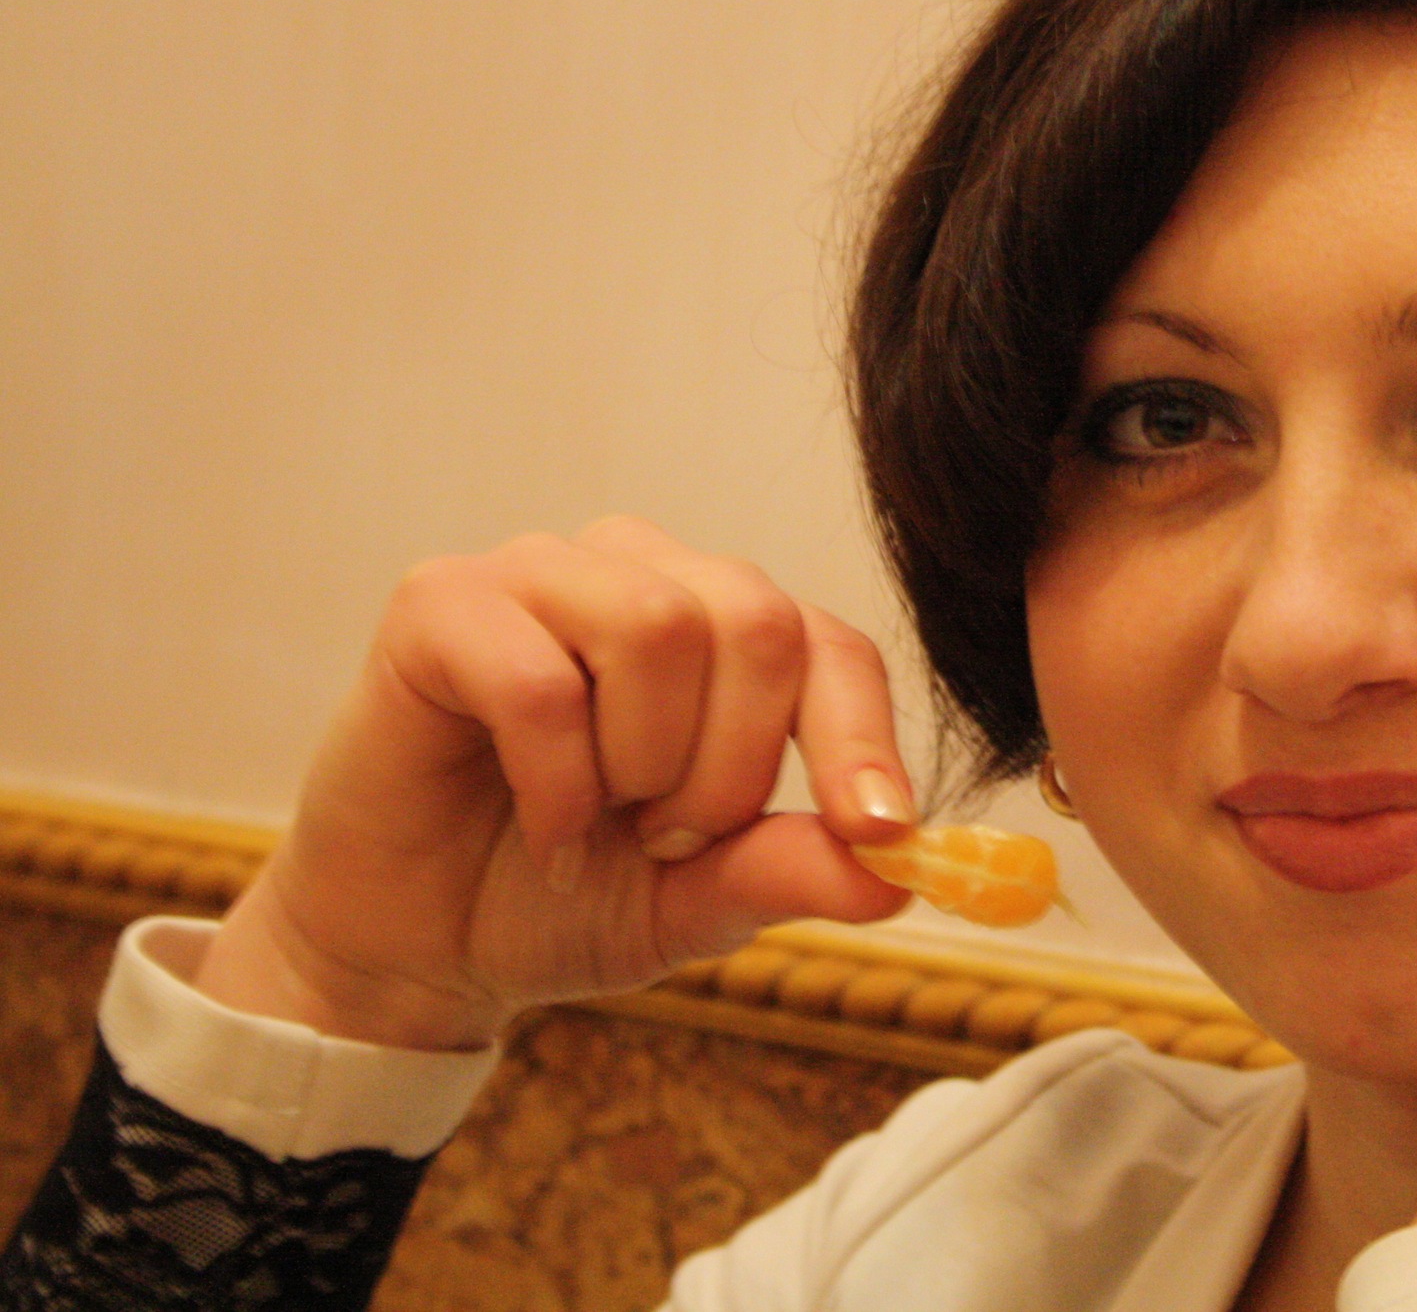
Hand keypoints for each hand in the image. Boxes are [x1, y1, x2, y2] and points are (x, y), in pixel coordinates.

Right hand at [194, 516, 916, 1049]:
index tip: (877, 830)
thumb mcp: (697, 904)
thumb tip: (899, 870)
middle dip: (733, 766)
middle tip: (669, 841)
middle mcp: (641, 573)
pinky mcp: (441, 603)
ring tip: (600, 822)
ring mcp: (540, 574)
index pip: (830, 647)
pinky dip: (556, 779)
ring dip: (642, 763)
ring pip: (658, 626)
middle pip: (758, 622)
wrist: (416, 944)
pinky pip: (540, 678)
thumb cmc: (563, 898)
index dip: (862, 739)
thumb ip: (788, 871)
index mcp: (722, 627)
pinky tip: (543, 823)